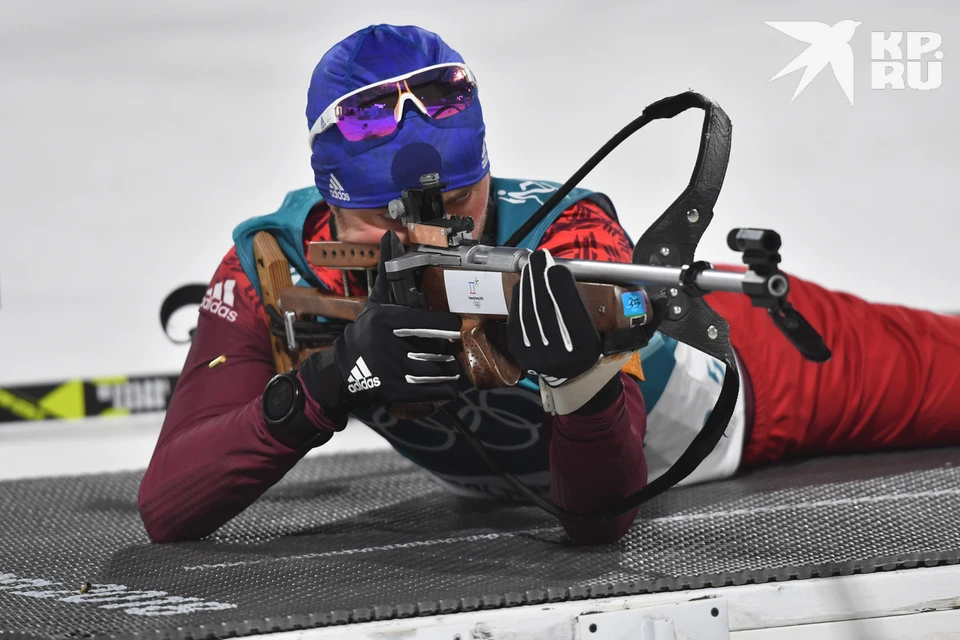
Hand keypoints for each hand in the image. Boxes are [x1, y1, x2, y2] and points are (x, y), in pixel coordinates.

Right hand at [299, 231, 462, 415]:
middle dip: (444, 350)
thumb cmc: (364, 334)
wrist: (342, 373)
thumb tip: (391, 236)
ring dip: (447, 370)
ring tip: (444, 367)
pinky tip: (446, 385)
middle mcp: (390, 344)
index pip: (434, 323)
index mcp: (388, 319)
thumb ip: (388, 274)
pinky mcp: (395, 391)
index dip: (448, 326)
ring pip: (439, 369)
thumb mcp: (375, 304)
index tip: (451, 327)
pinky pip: (436, 390)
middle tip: (444, 349)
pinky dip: (446, 389)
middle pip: (438, 347)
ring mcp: (393, 369)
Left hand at [507, 248, 630, 414]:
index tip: (558, 266)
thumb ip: (646, 320)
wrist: (577, 383)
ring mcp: (535, 353)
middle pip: (544, 305)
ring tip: (532, 265)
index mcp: (584, 348)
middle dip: (540, 276)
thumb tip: (662, 300)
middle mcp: (558, 353)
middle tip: (541, 255)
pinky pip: (517, 318)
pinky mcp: (520, 351)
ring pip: (528, 310)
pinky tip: (524, 283)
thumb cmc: (604, 354)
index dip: (559, 284)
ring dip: (528, 283)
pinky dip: (519, 298)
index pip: (569, 309)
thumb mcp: (628, 341)